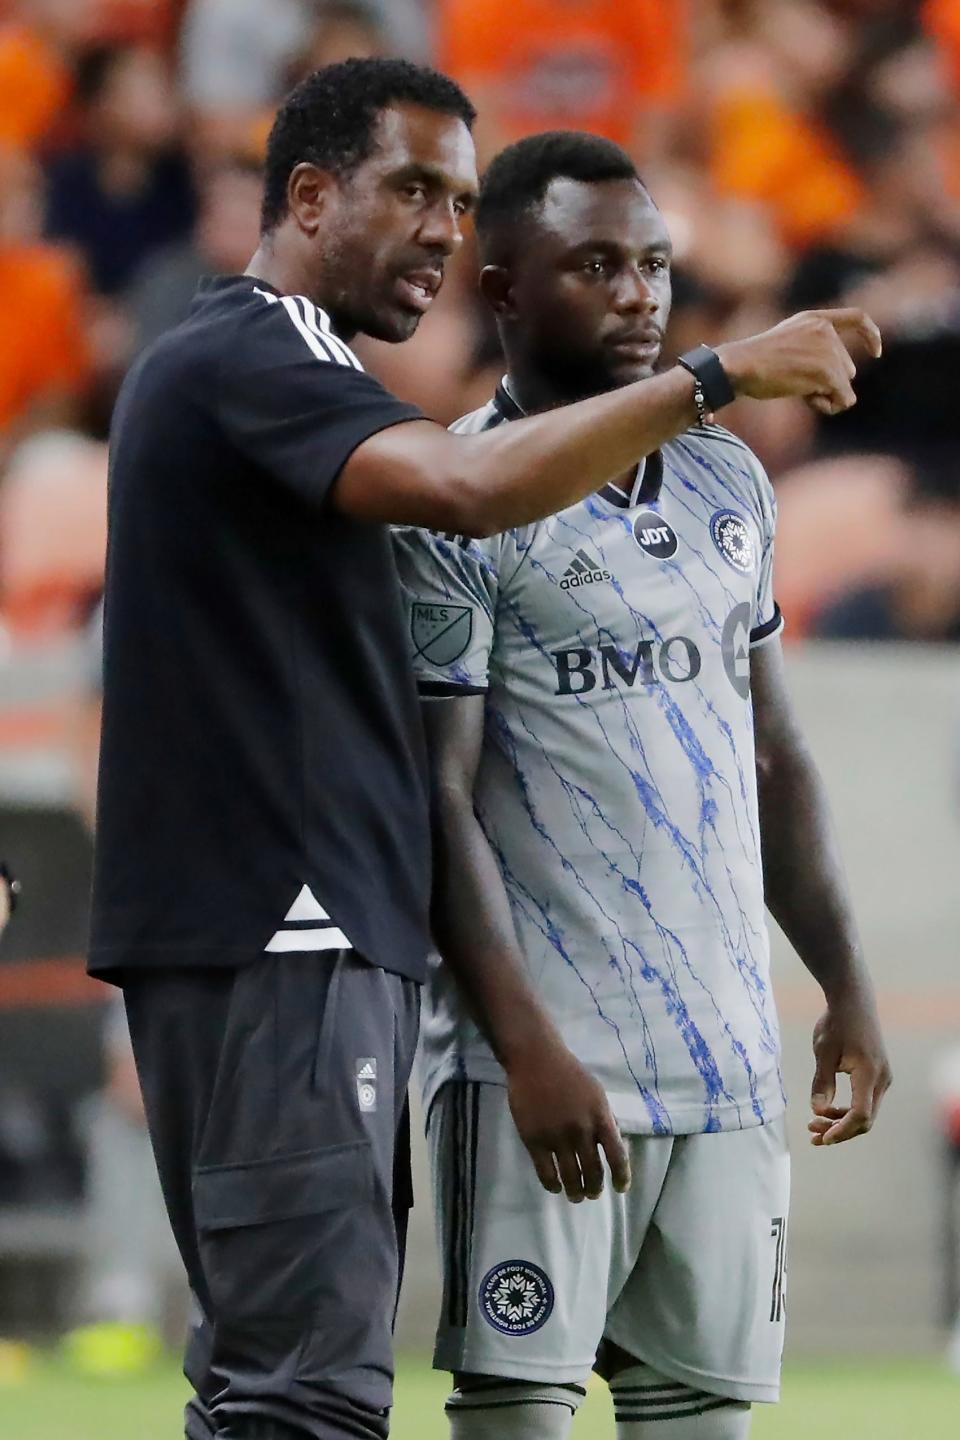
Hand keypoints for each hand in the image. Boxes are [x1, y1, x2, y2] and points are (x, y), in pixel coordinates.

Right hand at [505, 1039, 630, 1201]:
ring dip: (576, 1192)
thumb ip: (605, 1120)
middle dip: (595, 1188)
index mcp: (600, 1117)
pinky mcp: (534, 1140)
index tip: (620, 1189)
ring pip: (571, 1177)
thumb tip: (612, 1148)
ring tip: (576, 1196)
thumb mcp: (596, 1094)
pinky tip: (556, 1187)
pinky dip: (553, 1185)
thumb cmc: (569, 1074)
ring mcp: (556, 1137)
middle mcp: (581, 1131)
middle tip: (593, 1193)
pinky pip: (546, 1173)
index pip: (617, 1156)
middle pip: (593, 1171)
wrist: (536, 1060)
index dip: (621, 1177)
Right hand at [716, 308, 881, 416]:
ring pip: (845, 384)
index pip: (858, 318)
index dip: (871, 335)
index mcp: (815, 320)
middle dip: (829, 382)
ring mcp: (828, 352)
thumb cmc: (755, 361)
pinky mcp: (828, 373)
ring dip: (826, 394)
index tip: (876, 352)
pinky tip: (808, 400)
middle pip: (847, 367)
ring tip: (799, 390)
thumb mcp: (786, 341)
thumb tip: (838, 377)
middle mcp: (826, 332)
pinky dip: (829, 406)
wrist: (742, 365)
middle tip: (801, 386)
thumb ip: (811, 346)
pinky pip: (844, 399)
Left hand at [807, 989, 891, 1145]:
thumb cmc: (836, 1023)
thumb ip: (822, 1083)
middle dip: (839, 1130)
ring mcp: (882, 1078)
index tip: (822, 1138)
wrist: (853, 1001)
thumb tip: (818, 1111)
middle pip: (865, 1119)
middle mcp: (881, 1079)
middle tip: (812, 1134)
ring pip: (866, 1112)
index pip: (860, 1115)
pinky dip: (848, 1110)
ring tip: (814, 1125)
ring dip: (842, 1122)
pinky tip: (827, 1112)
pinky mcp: (878, 1075)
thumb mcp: (823, 1052)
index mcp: (869, 1074)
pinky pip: (865, 1101)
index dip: (841, 1131)